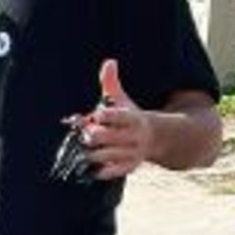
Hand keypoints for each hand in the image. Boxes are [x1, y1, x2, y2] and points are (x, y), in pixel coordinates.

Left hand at [84, 59, 154, 179]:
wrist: (154, 138)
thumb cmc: (129, 116)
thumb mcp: (123, 99)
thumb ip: (111, 83)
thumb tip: (109, 62)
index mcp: (132, 118)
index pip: (120, 117)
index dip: (108, 116)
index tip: (96, 115)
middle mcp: (132, 136)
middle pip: (112, 138)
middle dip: (96, 136)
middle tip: (85, 135)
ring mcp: (131, 153)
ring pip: (110, 155)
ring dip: (94, 154)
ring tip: (80, 153)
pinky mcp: (129, 166)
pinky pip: (115, 172)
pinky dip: (103, 171)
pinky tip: (91, 170)